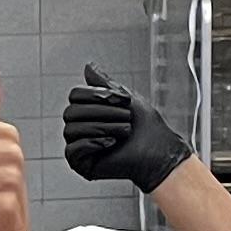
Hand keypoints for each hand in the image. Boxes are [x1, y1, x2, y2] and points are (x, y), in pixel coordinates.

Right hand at [62, 63, 189, 190]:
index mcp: (87, 111)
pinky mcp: (80, 164)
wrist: (158, 152)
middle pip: (71, 112)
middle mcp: (79, 127)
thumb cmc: (146, 127)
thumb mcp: (124, 97)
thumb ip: (104, 83)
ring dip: (102, 127)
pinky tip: (111, 143)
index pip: (75, 95)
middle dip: (102, 113)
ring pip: (71, 130)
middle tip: (126, 118)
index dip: (97, 95)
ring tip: (124, 131)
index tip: (123, 100)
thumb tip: (88, 66)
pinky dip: (92, 143)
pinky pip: (72, 149)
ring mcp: (78, 146)